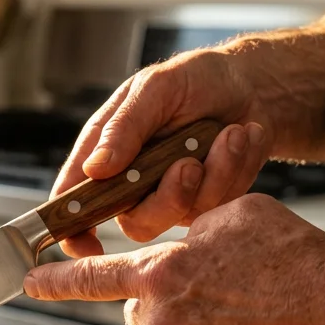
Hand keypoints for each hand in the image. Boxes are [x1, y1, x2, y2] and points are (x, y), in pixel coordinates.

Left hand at [24, 194, 324, 324]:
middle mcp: (159, 321)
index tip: (27, 281)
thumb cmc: (296, 260)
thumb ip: (190, 228)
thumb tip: (179, 243)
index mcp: (161, 272)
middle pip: (139, 313)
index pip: (91, 277)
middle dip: (166, 304)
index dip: (55, 280)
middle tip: (216, 298)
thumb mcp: (236, 215)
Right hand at [50, 11, 324, 258]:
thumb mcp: (156, 88)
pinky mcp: (208, 202)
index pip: (75, 201)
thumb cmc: (195, 80)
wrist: (251, 85)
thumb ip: (125, 127)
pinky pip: (220, 206)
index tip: (85, 245)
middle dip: (169, 196)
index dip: (73, 229)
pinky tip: (243, 138)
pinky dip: (237, 168)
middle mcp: (134, 182)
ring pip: (183, 216)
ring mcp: (172, 196)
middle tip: (190, 163)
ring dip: (214, 173)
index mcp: (105, 153)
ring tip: (230, 134)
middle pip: (135, 222)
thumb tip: (95, 168)